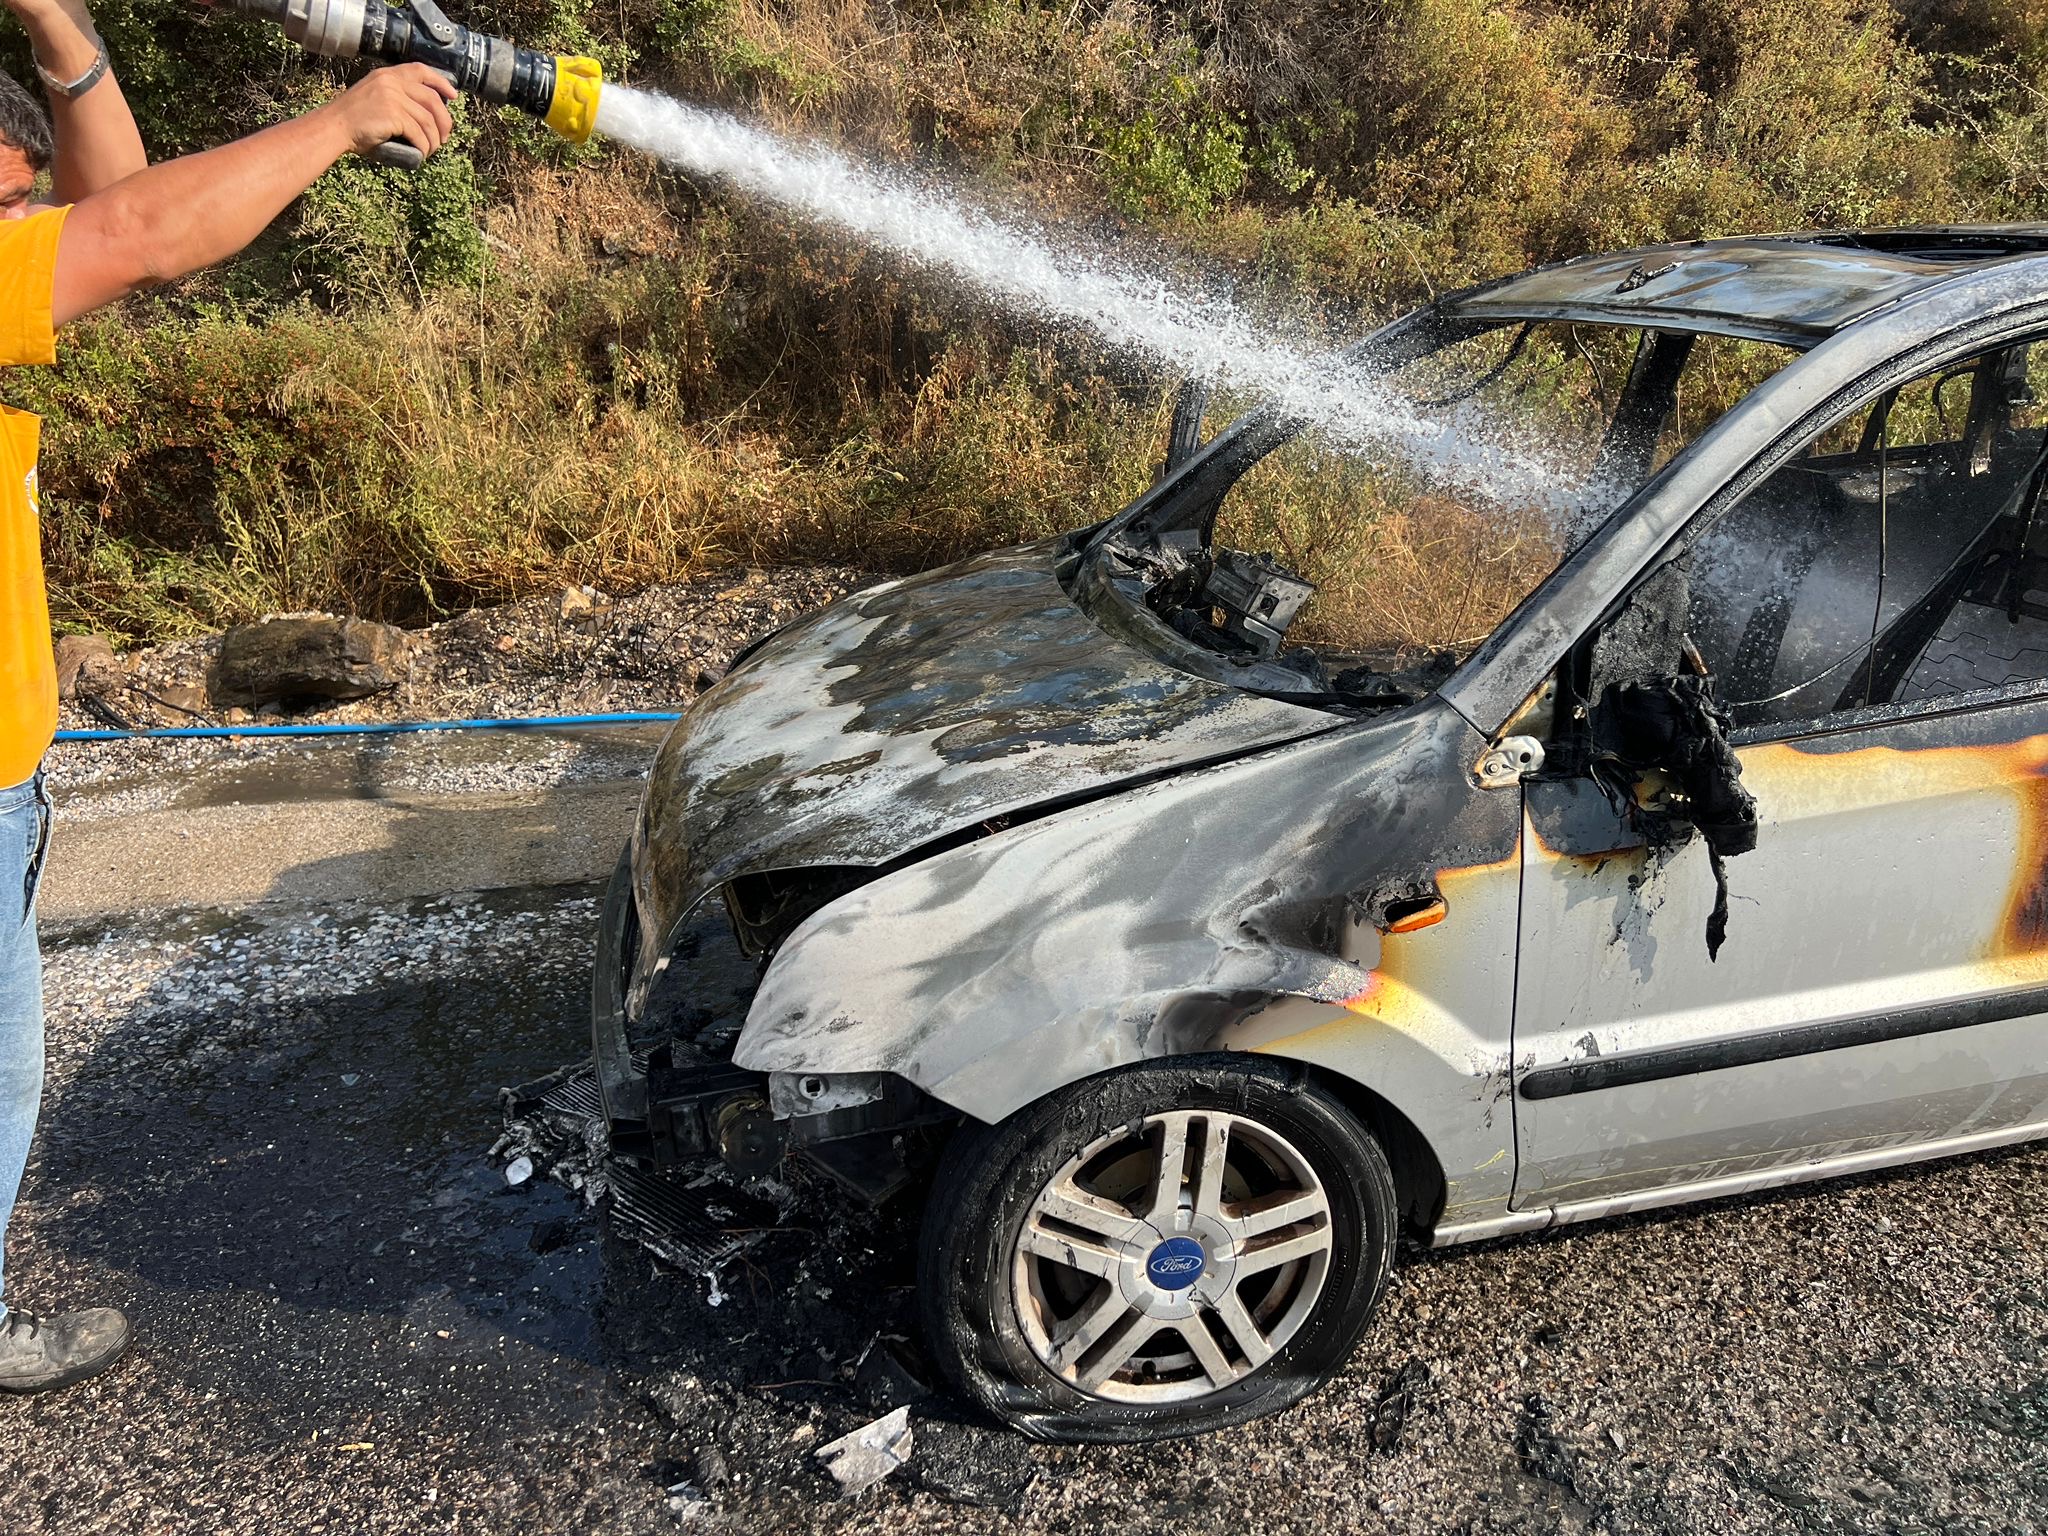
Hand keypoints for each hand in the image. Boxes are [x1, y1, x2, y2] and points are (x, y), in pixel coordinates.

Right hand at [324, 64, 456, 160]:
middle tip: (444, 137)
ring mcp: (392, 97)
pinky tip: (422, 153)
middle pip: (432, 99)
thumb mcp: (376, 98)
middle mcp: (391, 82)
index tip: (453, 96)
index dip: (441, 82)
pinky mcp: (392, 114)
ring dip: (433, 139)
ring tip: (431, 149)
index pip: (421, 70)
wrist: (333, 127)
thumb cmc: (354, 120)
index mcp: (387, 75)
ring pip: (427, 120)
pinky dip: (424, 146)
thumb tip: (427, 115)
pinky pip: (418, 133)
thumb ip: (397, 98)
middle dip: (444, 120)